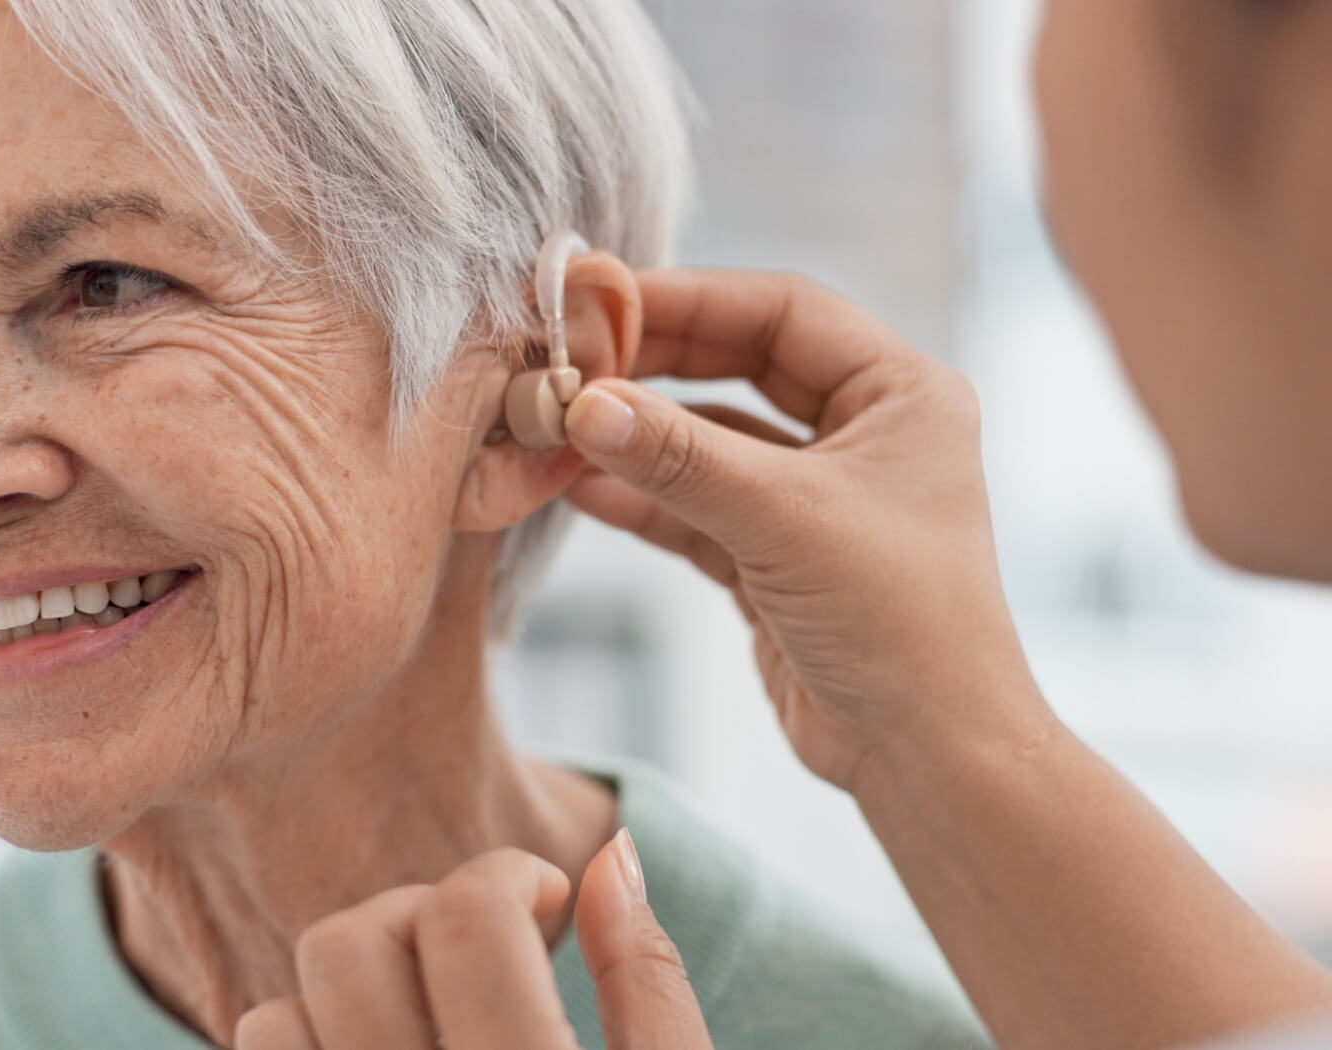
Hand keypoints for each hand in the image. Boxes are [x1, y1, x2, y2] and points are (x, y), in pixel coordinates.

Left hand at [234, 833, 712, 1049]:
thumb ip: (652, 987)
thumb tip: (610, 857)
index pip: (466, 921)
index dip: (509, 876)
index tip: (546, 898)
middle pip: (350, 947)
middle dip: (419, 915)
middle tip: (481, 950)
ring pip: (277, 1017)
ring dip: (351, 987)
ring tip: (425, 1011)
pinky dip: (307, 1039)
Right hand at [563, 268, 1047, 791]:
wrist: (927, 756)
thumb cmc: (899, 622)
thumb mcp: (785, 520)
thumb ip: (680, 457)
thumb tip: (583, 402)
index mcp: (900, 394)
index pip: (781, 311)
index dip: (689, 298)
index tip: (600, 301)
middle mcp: (863, 433)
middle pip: (738, 365)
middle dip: (654, 364)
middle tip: (568, 356)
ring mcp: (816, 497)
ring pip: (710, 440)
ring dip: (638, 436)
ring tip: (558, 423)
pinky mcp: (776, 556)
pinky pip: (697, 506)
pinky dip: (643, 498)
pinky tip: (581, 488)